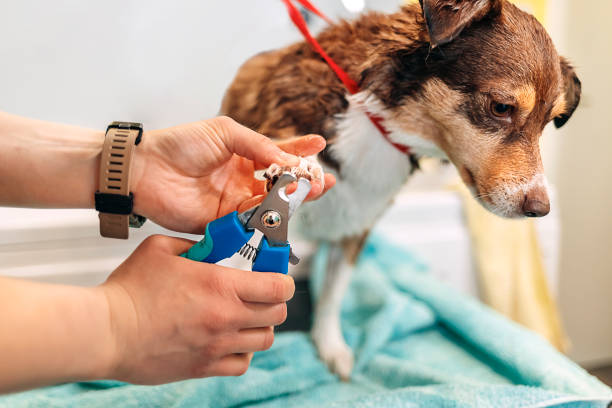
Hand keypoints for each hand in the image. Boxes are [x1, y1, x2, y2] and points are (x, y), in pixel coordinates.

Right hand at [99, 234, 294, 382]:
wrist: (106, 332)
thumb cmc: (129, 290)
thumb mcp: (161, 248)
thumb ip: (194, 244)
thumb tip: (212, 248)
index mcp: (220, 285)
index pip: (278, 287)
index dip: (283, 280)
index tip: (277, 276)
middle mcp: (226, 317)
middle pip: (278, 314)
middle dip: (275, 301)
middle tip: (261, 294)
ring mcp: (217, 345)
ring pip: (264, 340)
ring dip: (261, 326)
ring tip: (245, 317)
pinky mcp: (204, 367)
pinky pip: (242, 364)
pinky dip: (243, 352)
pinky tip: (230, 340)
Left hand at [131, 116, 334, 232]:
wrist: (146, 169)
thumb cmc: (180, 144)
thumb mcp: (225, 132)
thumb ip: (258, 145)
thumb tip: (289, 159)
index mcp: (243, 155)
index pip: (278, 154)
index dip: (300, 150)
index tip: (320, 144)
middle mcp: (242, 180)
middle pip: (281, 184)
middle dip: (304, 181)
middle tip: (325, 180)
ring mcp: (234, 202)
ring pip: (271, 204)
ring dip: (292, 198)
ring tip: (310, 189)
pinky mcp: (224, 221)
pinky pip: (252, 219)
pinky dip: (269, 213)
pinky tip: (283, 204)